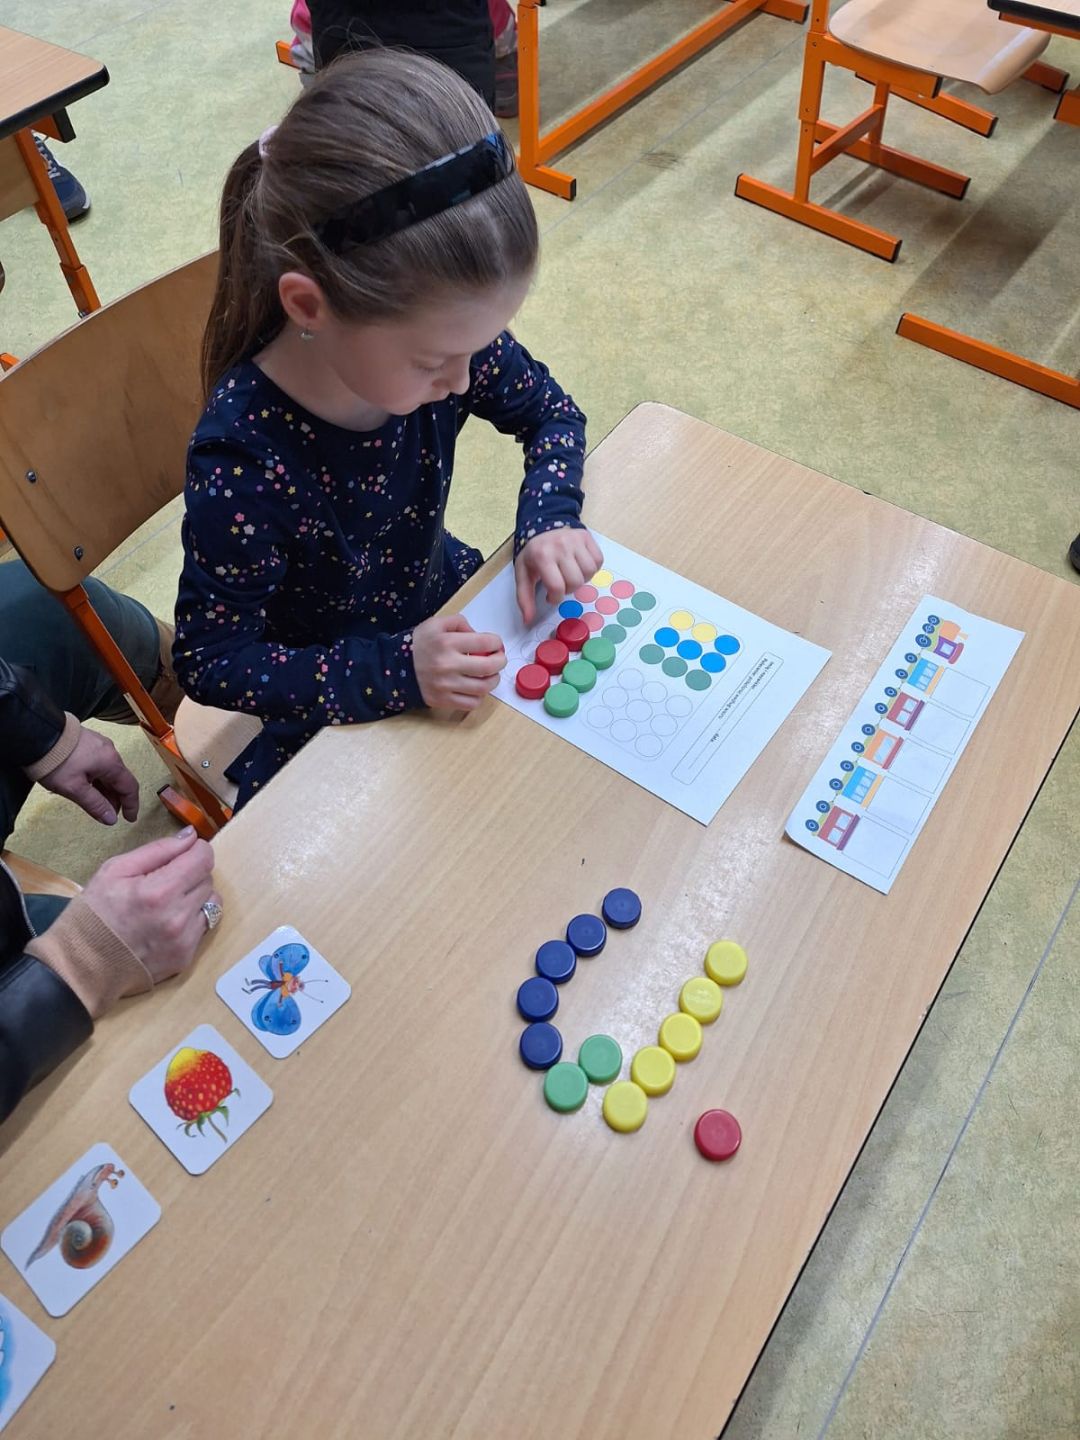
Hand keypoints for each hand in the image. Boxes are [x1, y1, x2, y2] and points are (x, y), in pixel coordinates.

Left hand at [39, 726, 139, 826]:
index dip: (131, 804)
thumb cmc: (56, 761)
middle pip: (119, 779)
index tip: (130, 818)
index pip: (129, 787)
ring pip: (108, 771)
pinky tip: (88, 785)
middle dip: (116, 798)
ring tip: (95, 802)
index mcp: (111, 762)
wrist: (37, 735)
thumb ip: (95, 805)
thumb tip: (111, 819)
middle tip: (108, 813)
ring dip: (106, 788)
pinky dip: (98, 777)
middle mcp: (109, 751)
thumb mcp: (74, 788)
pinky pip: (99, 762)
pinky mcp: (88, 741)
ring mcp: (99, 744)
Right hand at [80, 827, 218, 984]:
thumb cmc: (95, 913)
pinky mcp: (186, 956)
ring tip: (168, 901)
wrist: (84, 964)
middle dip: (192, 872)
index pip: (204, 859)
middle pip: (208, 878)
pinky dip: (192, 918)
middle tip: (165, 880)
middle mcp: (178, 917)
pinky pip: (205, 925)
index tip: (183, 853)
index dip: (196, 850)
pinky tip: (168, 921)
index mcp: (159, 891)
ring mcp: (184, 940)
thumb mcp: (115, 870)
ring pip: (212, 901)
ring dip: (196, 895)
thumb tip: (190, 836)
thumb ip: (158, 850)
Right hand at [412, 613, 505, 710]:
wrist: (394, 667)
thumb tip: (479, 635)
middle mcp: (448, 665)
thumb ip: (460, 623)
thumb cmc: (419, 644)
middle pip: (489, 667)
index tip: (495, 644)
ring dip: (493, 680)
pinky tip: (476, 688)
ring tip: (490, 675)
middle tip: (499, 659)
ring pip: (483, 688)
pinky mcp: (443, 700)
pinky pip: (471, 703)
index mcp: (447, 642)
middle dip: (500, 661)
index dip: (497, 643)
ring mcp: (446, 685)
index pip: (486, 642)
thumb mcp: (436, 624)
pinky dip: (479, 696)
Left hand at [515, 528, 603, 623]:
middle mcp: (560, 546)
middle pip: (576, 582)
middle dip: (569, 589)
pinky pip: (598, 561)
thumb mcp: (523, 575)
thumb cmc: (534, 554)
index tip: (551, 595)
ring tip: (570, 573)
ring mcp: (575, 540)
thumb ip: (524, 599)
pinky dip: (591, 568)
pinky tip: (579, 565)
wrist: (543, 527)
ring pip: (590, 572)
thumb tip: (527, 620)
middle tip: (561, 583)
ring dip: (581, 578)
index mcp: (542, 556)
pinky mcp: (586, 537)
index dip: (555, 598)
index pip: (558, 587)